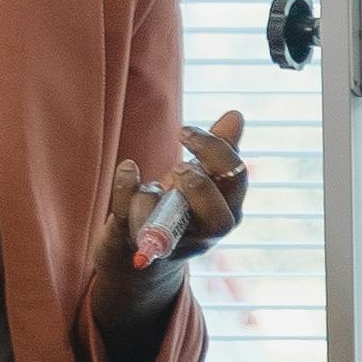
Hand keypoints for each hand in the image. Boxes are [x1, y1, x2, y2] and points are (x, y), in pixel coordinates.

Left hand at [87, 109, 248, 306]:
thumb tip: (235, 116)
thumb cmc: (178, 204)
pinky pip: (130, 218)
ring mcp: (174, 244)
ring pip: (169, 224)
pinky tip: (128, 170)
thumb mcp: (201, 175)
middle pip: (219, 220)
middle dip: (197, 188)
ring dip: (153, 192)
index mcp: (228, 208)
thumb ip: (218, 149)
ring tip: (152, 186)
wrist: (143, 243)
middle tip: (177, 168)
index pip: (236, 179)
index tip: (184, 131)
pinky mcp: (140, 245)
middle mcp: (207, 234)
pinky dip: (125, 187)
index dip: (213, 149)